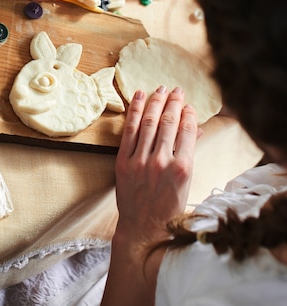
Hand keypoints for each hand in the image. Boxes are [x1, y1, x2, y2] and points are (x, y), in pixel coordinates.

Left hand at [115, 86, 197, 246]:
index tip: (189, 105)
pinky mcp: (123, 162)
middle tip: (177, 89)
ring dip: (155, 102)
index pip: (187, 131)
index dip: (188, 113)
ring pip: (149, 123)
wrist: (143, 228)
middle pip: (168, 123)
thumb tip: (196, 128)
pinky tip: (139, 96)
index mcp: (182, 169)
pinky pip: (129, 130)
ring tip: (161, 89)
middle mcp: (161, 162)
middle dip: (174, 102)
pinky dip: (134, 110)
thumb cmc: (169, 208)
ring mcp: (140, 161)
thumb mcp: (187, 183)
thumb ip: (190, 153)